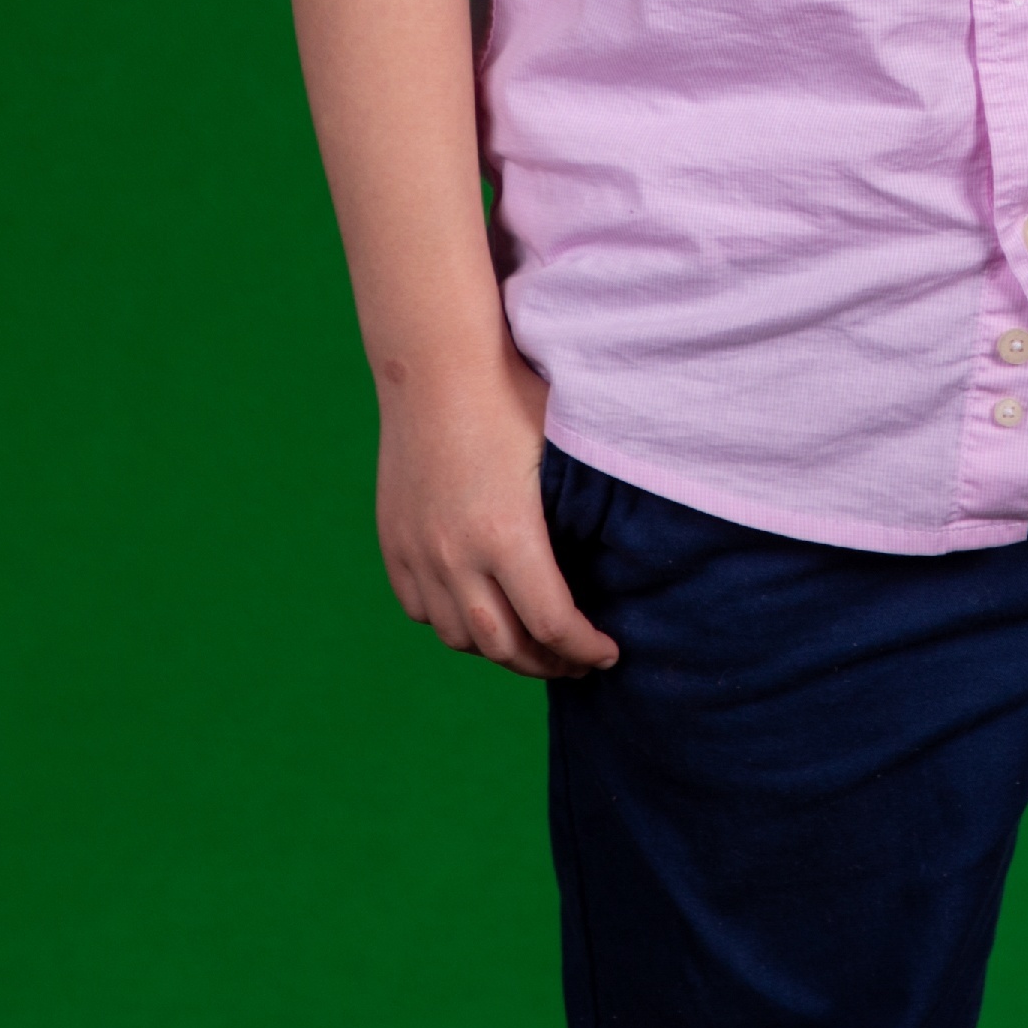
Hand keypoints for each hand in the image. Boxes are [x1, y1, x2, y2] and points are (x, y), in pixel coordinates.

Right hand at [374, 349, 619, 678]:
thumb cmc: (510, 396)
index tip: (608, 653)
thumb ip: (587, 511)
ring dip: (498, 649)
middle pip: (503, 645)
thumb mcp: (563, 451)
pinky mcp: (395, 541)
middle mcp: (457, 555)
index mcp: (508, 535)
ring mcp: (419, 551)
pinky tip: (478, 610)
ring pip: (458, 635)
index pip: (552, 624)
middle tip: (575, 661)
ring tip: (529, 642)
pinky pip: (419, 607)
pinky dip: (451, 621)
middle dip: (546, 663)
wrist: (433, 365)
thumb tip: (632, 550)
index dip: (585, 649)